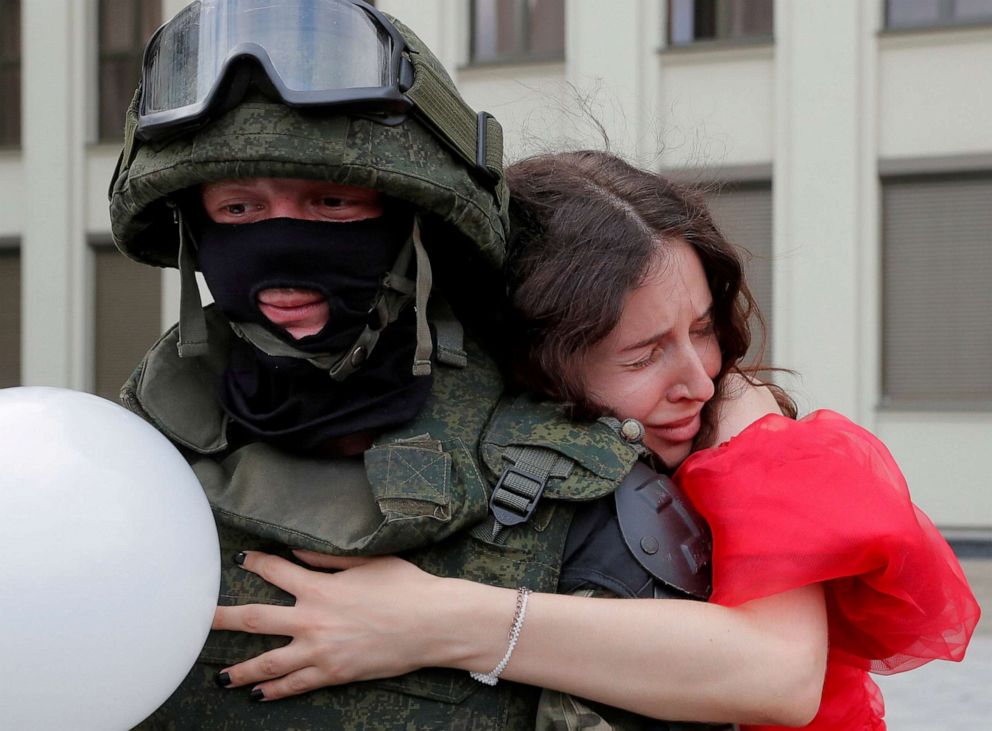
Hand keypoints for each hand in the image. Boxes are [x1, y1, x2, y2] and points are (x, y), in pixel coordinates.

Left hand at [212, 550, 444, 700]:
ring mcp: (319, 650)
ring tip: (219, 676)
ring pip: (267, 662)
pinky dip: (274, 691)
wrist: (432, 623)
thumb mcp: (367, 562)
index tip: (241, 559)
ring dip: (239, 669)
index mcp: (319, 587)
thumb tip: (296, 552)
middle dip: (221, 619)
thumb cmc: (405, 587)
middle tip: (196, 622)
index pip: (275, 570)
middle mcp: (311, 619)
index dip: (256, 562)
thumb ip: (327, 559)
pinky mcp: (333, 673)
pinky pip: (295, 685)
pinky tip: (257, 695)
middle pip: (254, 619)